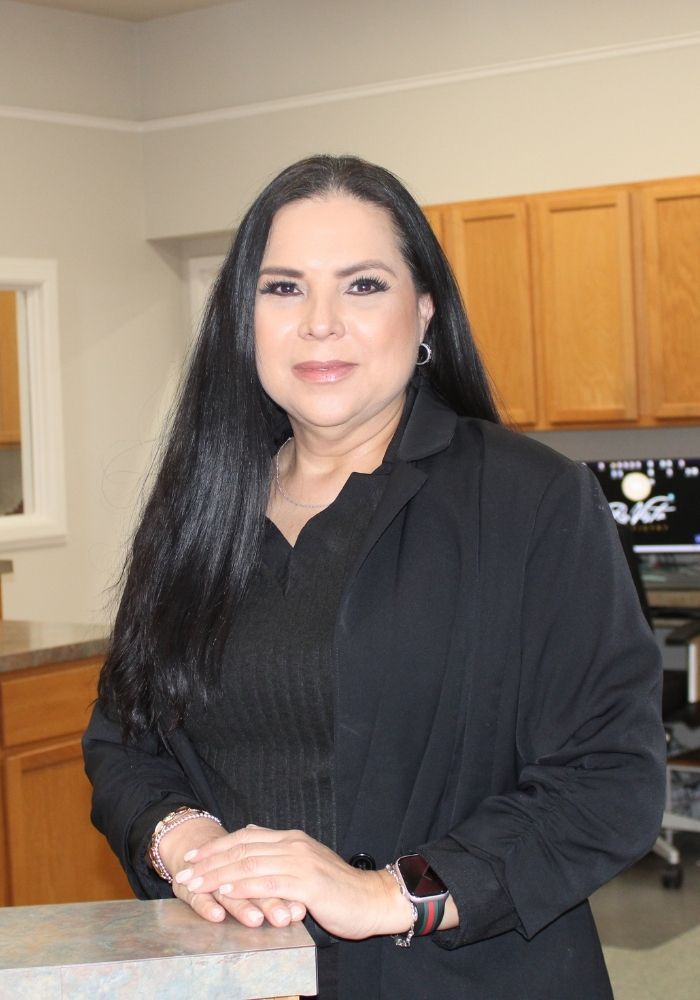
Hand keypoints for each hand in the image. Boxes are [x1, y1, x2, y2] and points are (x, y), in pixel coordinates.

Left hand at [174, 825, 412, 939]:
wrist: (373, 900)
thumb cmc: (339, 889)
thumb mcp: (306, 864)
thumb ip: (280, 853)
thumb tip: (252, 835)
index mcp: (291, 839)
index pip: (245, 837)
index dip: (216, 847)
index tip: (192, 858)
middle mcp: (293, 845)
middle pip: (242, 848)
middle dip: (209, 862)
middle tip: (183, 873)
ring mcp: (300, 862)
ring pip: (249, 864)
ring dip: (218, 875)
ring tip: (195, 885)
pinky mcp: (307, 883)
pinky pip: (268, 882)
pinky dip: (244, 886)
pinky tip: (226, 891)